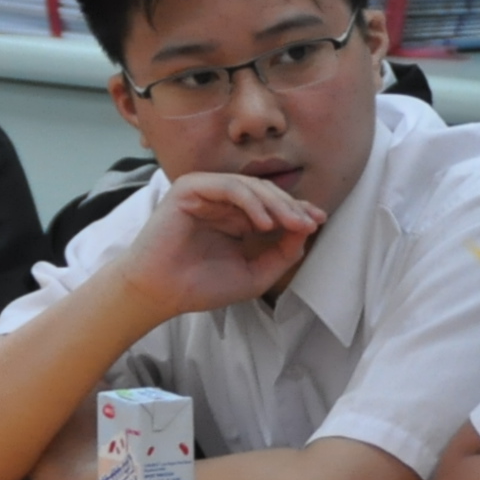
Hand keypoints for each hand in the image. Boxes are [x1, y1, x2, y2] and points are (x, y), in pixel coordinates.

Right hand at [115, 172, 325, 317]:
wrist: (161, 293)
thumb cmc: (201, 286)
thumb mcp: (255, 274)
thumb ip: (282, 254)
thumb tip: (306, 230)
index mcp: (235, 217)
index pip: (272, 205)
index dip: (297, 211)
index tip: (318, 221)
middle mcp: (222, 201)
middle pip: (266, 193)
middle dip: (291, 207)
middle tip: (309, 223)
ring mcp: (206, 192)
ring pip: (251, 186)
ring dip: (276, 204)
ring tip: (291, 224)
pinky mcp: (190, 188)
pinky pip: (229, 187)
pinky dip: (251, 202)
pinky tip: (264, 223)